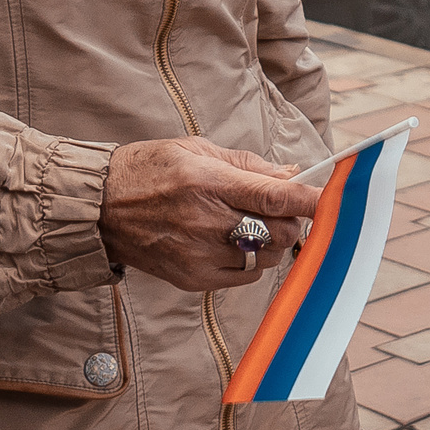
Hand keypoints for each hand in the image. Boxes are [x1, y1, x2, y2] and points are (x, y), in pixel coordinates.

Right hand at [100, 139, 321, 291]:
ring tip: (248, 225)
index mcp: (208, 181)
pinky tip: (230, 244)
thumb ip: (248, 164)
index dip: (310, 200)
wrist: (96, 208)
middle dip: (292, 221)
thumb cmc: (148, 171)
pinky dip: (249, 262)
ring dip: (271, 243)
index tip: (333, 200)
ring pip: (266, 258)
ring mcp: (199, 254)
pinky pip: (244, 277)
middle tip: (282, 210)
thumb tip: (291, 174)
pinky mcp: (192, 279)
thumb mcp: (197, 149)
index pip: (275, 197)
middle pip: (279, 232)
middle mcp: (206, 221)